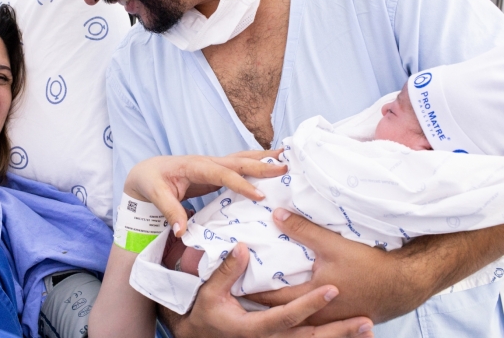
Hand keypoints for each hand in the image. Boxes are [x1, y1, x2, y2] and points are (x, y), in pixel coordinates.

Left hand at [125, 150, 285, 234]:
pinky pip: (240, 166)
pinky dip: (257, 163)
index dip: (241, 184)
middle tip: (285, 168)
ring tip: (288, 157)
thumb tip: (182, 231)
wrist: (146, 171)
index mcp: (195, 166)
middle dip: (261, 165)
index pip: (222, 174)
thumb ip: (170, 211)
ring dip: (264, 158)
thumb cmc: (151, 182)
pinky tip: (272, 163)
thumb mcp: (156, 196)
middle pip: (238, 161)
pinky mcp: (217, 171)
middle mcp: (207, 161)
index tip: (259, 196)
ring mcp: (213, 165)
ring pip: (242, 159)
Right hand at [173, 242, 373, 337]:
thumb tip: (243, 247)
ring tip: (368, 330)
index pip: (289, 317)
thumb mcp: (210, 292)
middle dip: (339, 331)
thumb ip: (227, 271)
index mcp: (255, 329)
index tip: (332, 290)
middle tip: (366, 321)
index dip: (311, 305)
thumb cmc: (206, 315)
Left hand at [245, 208, 432, 323]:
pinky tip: (293, 299)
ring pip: (296, 314)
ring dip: (279, 305)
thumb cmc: (370, 266)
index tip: (230, 284)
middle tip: (236, 291)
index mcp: (311, 298)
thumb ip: (303, 230)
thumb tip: (276, 215)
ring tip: (258, 296)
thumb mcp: (333, 244)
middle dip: (259, 300)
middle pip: (280, 310)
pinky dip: (298, 307)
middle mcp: (317, 314)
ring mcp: (329, 319)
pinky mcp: (340, 316)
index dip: (250, 290)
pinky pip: (312, 315)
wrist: (407, 284)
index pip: (271, 297)